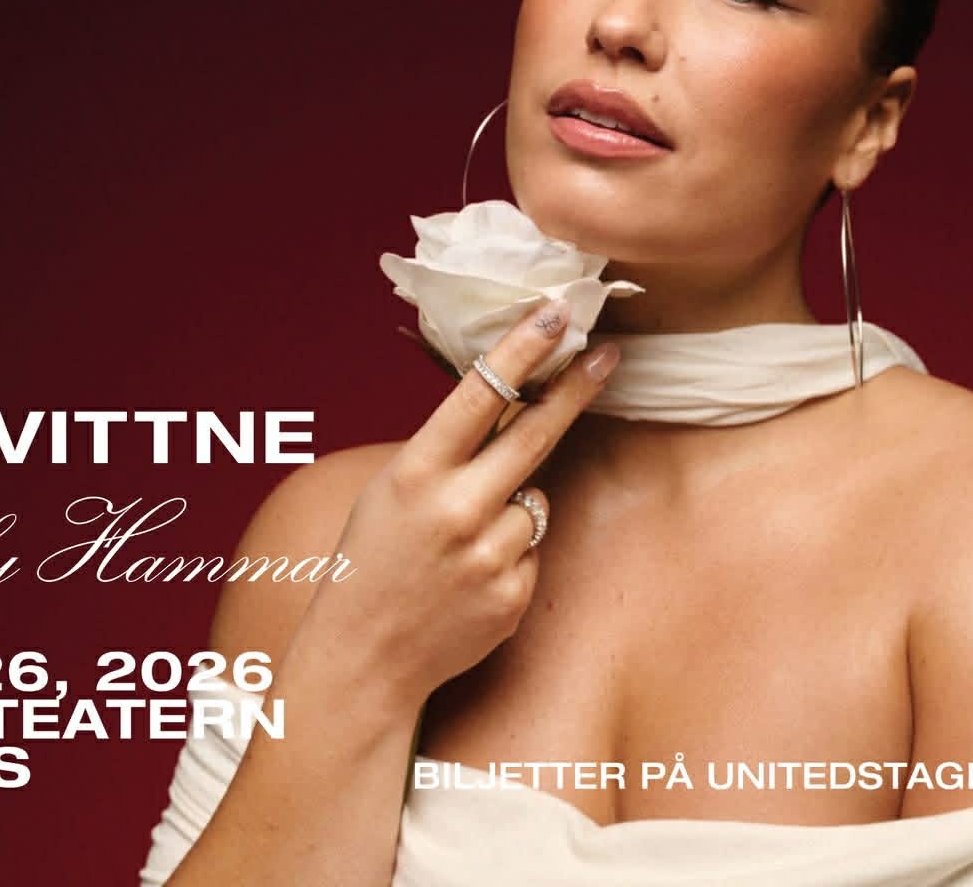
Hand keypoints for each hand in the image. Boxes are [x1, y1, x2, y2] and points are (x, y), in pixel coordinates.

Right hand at [308, 298, 617, 702]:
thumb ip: (447, 450)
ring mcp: (488, 556)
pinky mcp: (514, 595)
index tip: (558, 313)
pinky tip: (470, 578)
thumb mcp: (391, 489)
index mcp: (415, 473)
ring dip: (514, 508)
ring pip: (536, 501)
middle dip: (574, 388)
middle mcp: (456, 510)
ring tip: (462, 544)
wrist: (363, 657)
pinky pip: (533, 550)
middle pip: (534, 434)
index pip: (480, 395)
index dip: (523, 349)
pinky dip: (511, 555)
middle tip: (609, 354)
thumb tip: (513, 396)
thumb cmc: (374, 560)